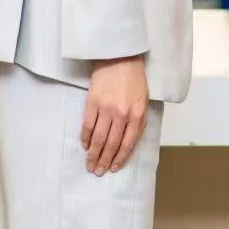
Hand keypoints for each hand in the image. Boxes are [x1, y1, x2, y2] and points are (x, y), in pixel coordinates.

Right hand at [81, 55, 148, 175]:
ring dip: (93, 154)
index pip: (128, 143)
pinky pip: (87, 125)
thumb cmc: (134, 78)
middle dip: (104, 160)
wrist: (120, 56)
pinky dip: (85, 138)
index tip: (113, 169)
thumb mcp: (144, 99)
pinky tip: (85, 146)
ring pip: (98, 138)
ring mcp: (106, 108)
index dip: (120, 158)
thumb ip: (138, 120)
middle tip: (98, 172)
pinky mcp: (92, 102)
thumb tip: (129, 141)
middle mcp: (122, 114)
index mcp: (138, 114)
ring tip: (90, 165)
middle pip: (111, 144)